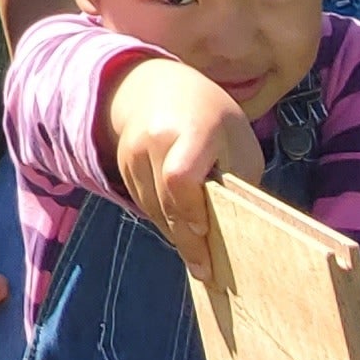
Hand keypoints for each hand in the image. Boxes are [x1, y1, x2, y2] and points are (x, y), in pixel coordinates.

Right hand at [102, 52, 264, 266]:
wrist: (158, 87)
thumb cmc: (213, 119)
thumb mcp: (238, 141)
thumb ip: (234, 181)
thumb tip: (232, 231)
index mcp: (193, 128)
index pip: (180, 177)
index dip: (190, 209)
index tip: (204, 231)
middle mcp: (155, 139)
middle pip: (166, 202)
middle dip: (187, 239)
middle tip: (206, 271)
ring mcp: (132, 152)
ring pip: (153, 208)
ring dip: (176, 232)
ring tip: (199, 257)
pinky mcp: (122, 165)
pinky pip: (144, 203)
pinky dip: (164, 218)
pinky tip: (182, 227)